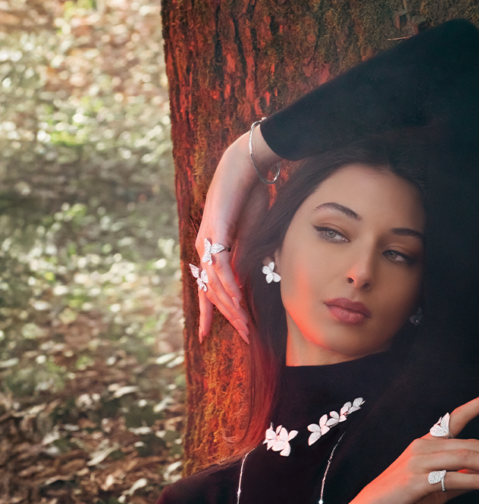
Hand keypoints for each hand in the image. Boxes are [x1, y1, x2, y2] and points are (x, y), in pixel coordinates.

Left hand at [194, 129, 283, 344]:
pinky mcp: (215, 233)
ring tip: (245, 325)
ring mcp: (206, 241)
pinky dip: (230, 285)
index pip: (207, 289)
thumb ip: (245, 259)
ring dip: (232, 307)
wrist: (246, 167)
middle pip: (212, 292)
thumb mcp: (249, 237)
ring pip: (217, 284)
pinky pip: (222, 267)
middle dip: (227, 317)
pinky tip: (239, 301)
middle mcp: (202, 249)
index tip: (203, 336)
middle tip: (243, 336)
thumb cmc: (250, 198)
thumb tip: (246, 281)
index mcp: (209, 251)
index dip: (206, 314)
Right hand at [317, 380, 478, 503]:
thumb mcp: (434, 491)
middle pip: (472, 443)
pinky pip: (454, 478)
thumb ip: (458, 481)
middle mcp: (423, 446)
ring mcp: (418, 462)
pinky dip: (478, 481)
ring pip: (466, 457)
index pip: (456, 417)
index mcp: (426, 444)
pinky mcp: (415, 482)